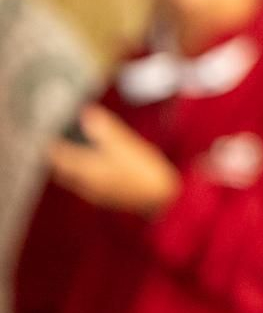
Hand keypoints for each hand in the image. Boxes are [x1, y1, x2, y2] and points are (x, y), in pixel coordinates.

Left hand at [48, 105, 180, 215]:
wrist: (163, 199)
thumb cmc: (143, 170)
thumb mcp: (125, 144)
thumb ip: (104, 128)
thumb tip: (87, 112)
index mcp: (86, 170)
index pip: (58, 157)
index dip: (52, 145)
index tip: (49, 135)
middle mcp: (87, 184)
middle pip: (64, 170)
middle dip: (60, 157)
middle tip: (60, 143)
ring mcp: (97, 194)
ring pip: (76, 178)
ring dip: (74, 166)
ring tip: (78, 152)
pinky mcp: (109, 198)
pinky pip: (89, 184)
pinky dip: (88, 173)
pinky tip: (100, 167)